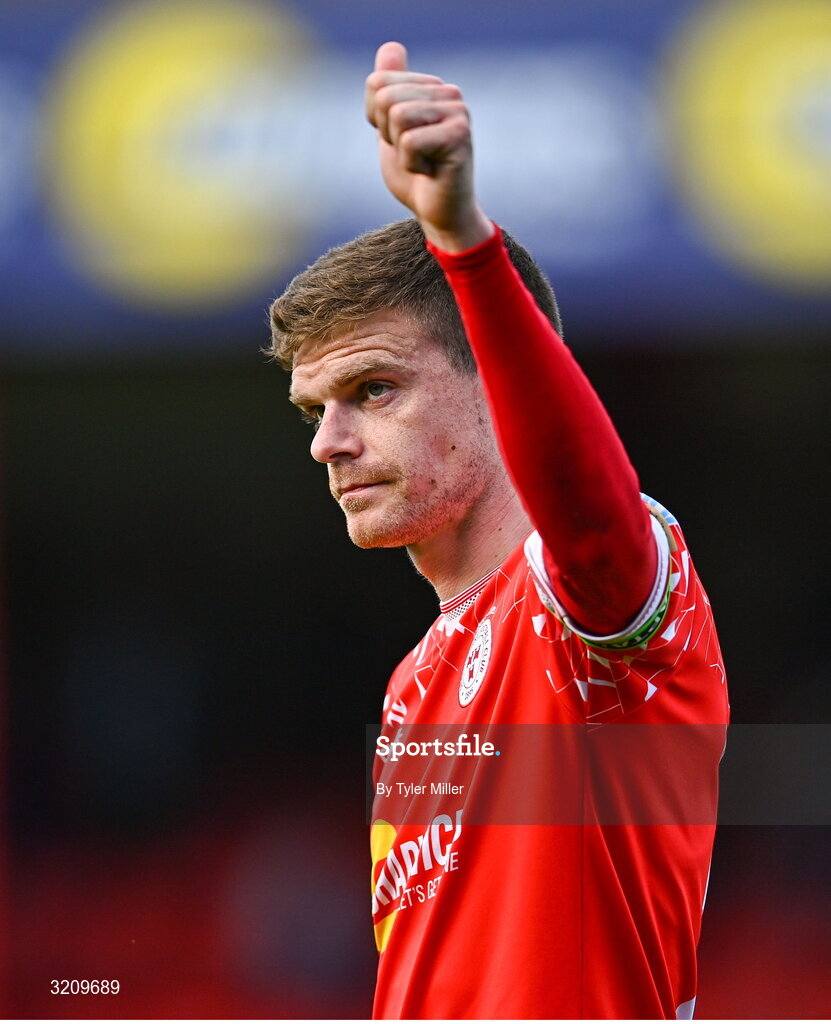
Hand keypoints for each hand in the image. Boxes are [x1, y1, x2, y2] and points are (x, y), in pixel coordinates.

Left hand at [365, 41, 493, 251]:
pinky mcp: (460, 135)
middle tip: (412, 154)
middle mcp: (449, 93)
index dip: (376, 120)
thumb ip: (388, 91)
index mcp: (431, 87)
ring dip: (401, 150)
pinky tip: (431, 172)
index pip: (376, 83)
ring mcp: (458, 112)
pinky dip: (412, 165)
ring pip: (397, 116)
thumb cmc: (417, 176)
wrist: (440, 215)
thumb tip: (391, 46)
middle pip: (385, 97)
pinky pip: (410, 142)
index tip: (400, 140)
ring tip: (423, 161)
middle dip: (388, 134)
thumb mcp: (391, 129)